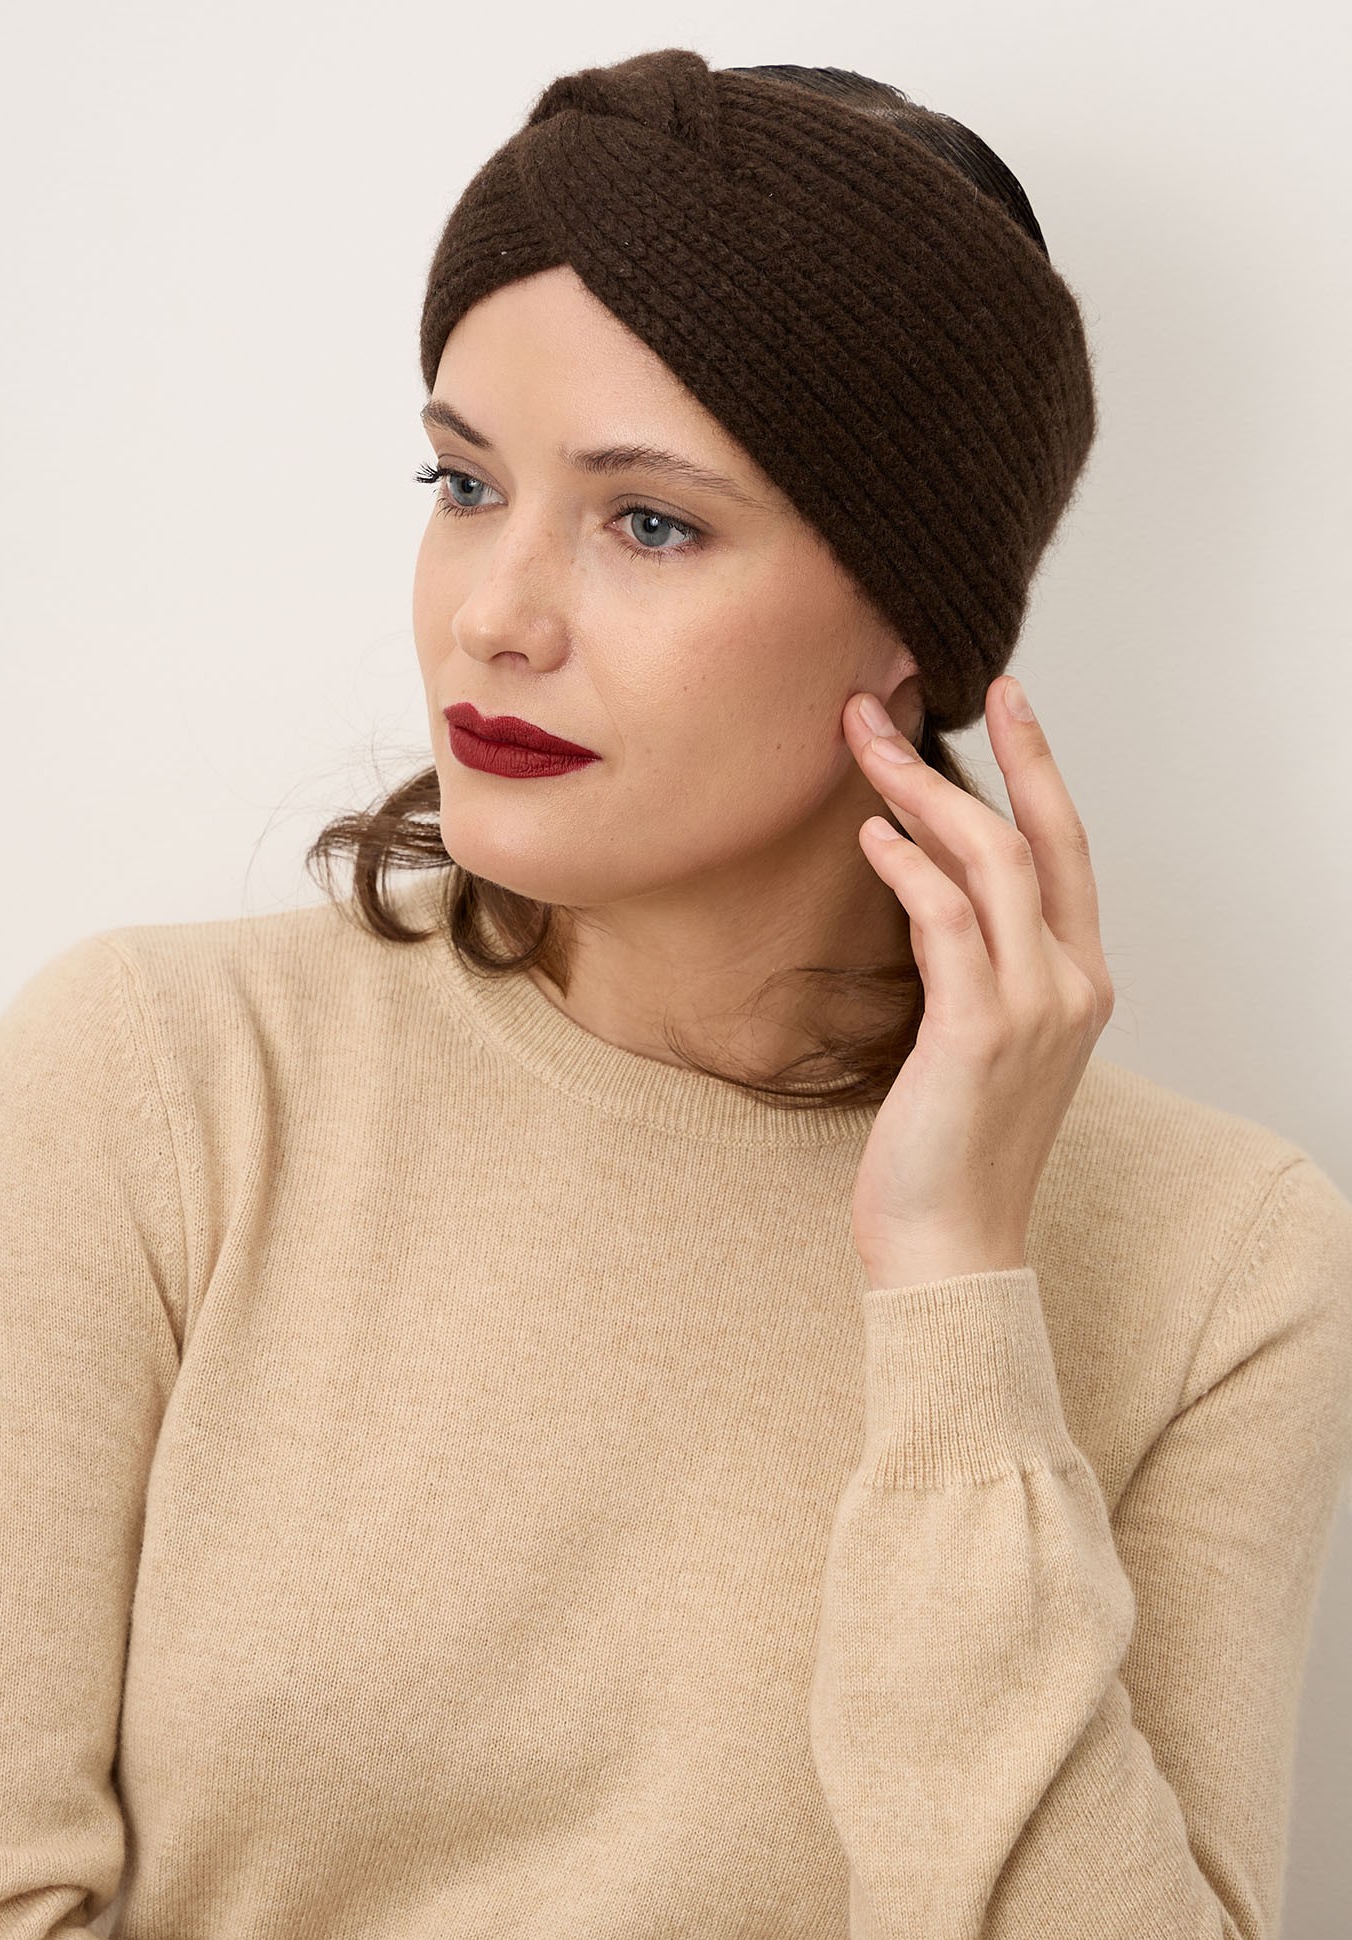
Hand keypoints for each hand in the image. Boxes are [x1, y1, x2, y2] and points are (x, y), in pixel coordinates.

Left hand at [843, 676, 1114, 1293]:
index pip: (1066, 848)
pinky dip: (908, 867)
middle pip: (1038, 834)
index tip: (1004, 697)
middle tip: (897, 697)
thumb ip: (969, 956)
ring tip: (859, 749)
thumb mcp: (975, 1034)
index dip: (1038, 766)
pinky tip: (869, 838)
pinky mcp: (980, 1030)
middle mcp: (1073, 982)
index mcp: (1080, 979)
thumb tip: (924, 875)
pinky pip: (945, 919)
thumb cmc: (951, 1144)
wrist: (951, 1242)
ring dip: (920, 793)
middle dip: (981, 751)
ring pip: (989, 860)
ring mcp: (1035, 1006)